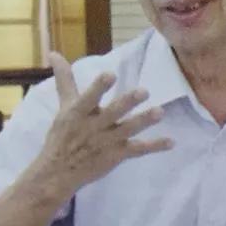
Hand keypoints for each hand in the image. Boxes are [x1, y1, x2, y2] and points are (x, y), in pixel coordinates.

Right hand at [38, 52, 173, 194]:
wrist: (59, 172)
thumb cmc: (62, 135)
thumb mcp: (64, 106)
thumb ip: (65, 80)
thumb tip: (54, 53)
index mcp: (79, 112)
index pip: (89, 98)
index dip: (99, 87)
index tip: (111, 74)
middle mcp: (94, 126)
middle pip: (113, 112)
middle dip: (128, 102)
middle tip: (144, 91)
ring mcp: (107, 141)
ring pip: (128, 129)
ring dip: (144, 121)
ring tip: (160, 112)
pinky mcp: (117, 155)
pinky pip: (138, 150)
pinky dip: (154, 146)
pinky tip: (171, 142)